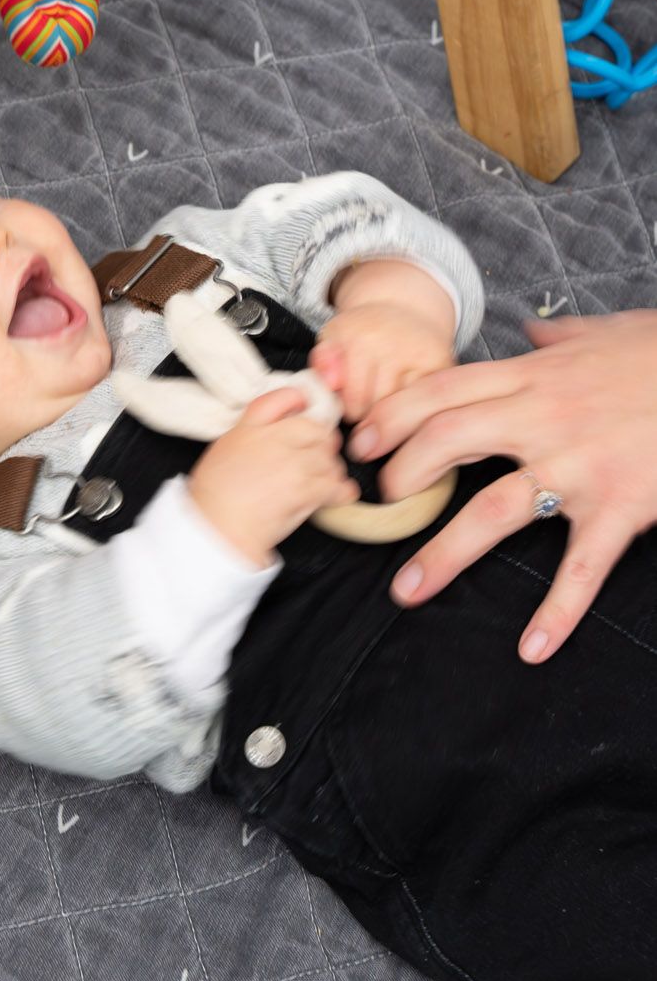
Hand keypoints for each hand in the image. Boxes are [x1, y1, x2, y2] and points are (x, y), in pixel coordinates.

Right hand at [188, 393, 355, 567]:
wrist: (218, 529)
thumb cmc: (214, 498)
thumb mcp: (224, 450)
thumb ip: (250, 433)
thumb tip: (275, 434)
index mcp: (249, 427)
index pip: (282, 397)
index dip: (299, 401)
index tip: (305, 410)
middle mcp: (274, 439)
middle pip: (316, 429)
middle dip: (322, 443)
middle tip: (318, 457)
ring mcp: (293, 463)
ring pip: (330, 459)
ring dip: (330, 471)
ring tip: (321, 483)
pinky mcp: (306, 490)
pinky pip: (337, 486)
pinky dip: (341, 492)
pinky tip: (335, 496)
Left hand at [312, 260, 455, 422]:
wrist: (402, 309)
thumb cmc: (360, 334)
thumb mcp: (332, 341)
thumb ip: (322, 364)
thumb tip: (328, 383)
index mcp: (359, 339)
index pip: (354, 405)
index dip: (351, 410)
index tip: (352, 401)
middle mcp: (394, 343)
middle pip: (381, 411)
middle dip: (374, 415)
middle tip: (373, 399)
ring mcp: (423, 353)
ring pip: (407, 412)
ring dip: (398, 412)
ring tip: (391, 396)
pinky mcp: (446, 363)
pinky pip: (430, 404)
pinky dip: (420, 406)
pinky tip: (412, 395)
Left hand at [348, 312, 656, 661]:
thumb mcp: (606, 332)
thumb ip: (559, 339)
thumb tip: (533, 335)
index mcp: (533, 378)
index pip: (442, 392)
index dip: (392, 417)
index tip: (362, 443)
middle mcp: (543, 418)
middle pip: (445, 442)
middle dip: (401, 477)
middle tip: (380, 507)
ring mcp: (578, 465)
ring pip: (492, 510)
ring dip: (444, 553)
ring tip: (407, 589)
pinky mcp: (619, 506)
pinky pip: (581, 567)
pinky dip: (558, 611)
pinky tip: (532, 648)